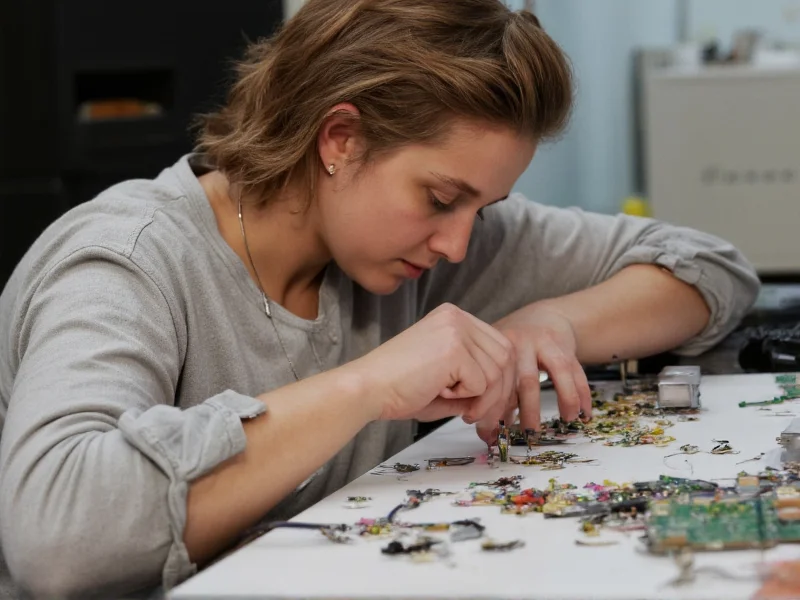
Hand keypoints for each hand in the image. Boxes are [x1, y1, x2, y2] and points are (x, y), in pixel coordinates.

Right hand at [351, 303, 515, 425]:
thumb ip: (475, 380)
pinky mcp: (453, 349)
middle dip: (499, 392)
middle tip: (479, 414)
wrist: (367, 389)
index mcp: (453, 318)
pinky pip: (482, 383)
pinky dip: (467, 398)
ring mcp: (455, 330)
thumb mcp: (445, 378)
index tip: (487, 402)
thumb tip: (503, 397)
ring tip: (458, 407)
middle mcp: (456, 317)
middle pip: (506, 355)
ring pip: (498, 371)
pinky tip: (440, 394)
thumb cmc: (397, 387)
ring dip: (483, 399)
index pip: (499, 344)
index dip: (500, 378)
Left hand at [489, 304, 591, 436]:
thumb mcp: (498, 365)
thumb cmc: (514, 350)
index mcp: (498, 350)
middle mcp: (522, 343)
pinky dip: (583, 393)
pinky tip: (585, 413)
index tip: (492, 433)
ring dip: (566, 398)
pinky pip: (578, 371)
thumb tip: (488, 435)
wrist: (542, 319)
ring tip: (567, 421)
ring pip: (559, 370)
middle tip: (529, 434)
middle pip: (527, 379)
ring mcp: (546, 343)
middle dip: (529, 410)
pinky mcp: (567, 347)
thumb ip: (493, 396)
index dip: (493, 411)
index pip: (496, 383)